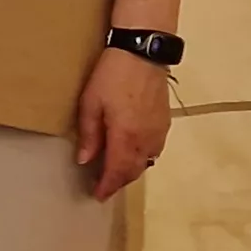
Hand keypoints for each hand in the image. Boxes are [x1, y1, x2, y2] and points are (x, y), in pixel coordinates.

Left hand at [70, 46, 172, 200]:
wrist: (143, 54)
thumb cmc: (112, 76)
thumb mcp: (90, 103)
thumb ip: (90, 135)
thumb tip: (86, 161)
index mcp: (125, 137)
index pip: (117, 171)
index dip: (107, 186)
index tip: (98, 195)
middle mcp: (146, 139)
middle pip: (133, 170)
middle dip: (118, 182)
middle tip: (104, 187)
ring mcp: (158, 131)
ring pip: (146, 161)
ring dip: (131, 171)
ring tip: (116, 172)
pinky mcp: (165, 122)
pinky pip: (154, 149)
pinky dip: (142, 157)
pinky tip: (132, 153)